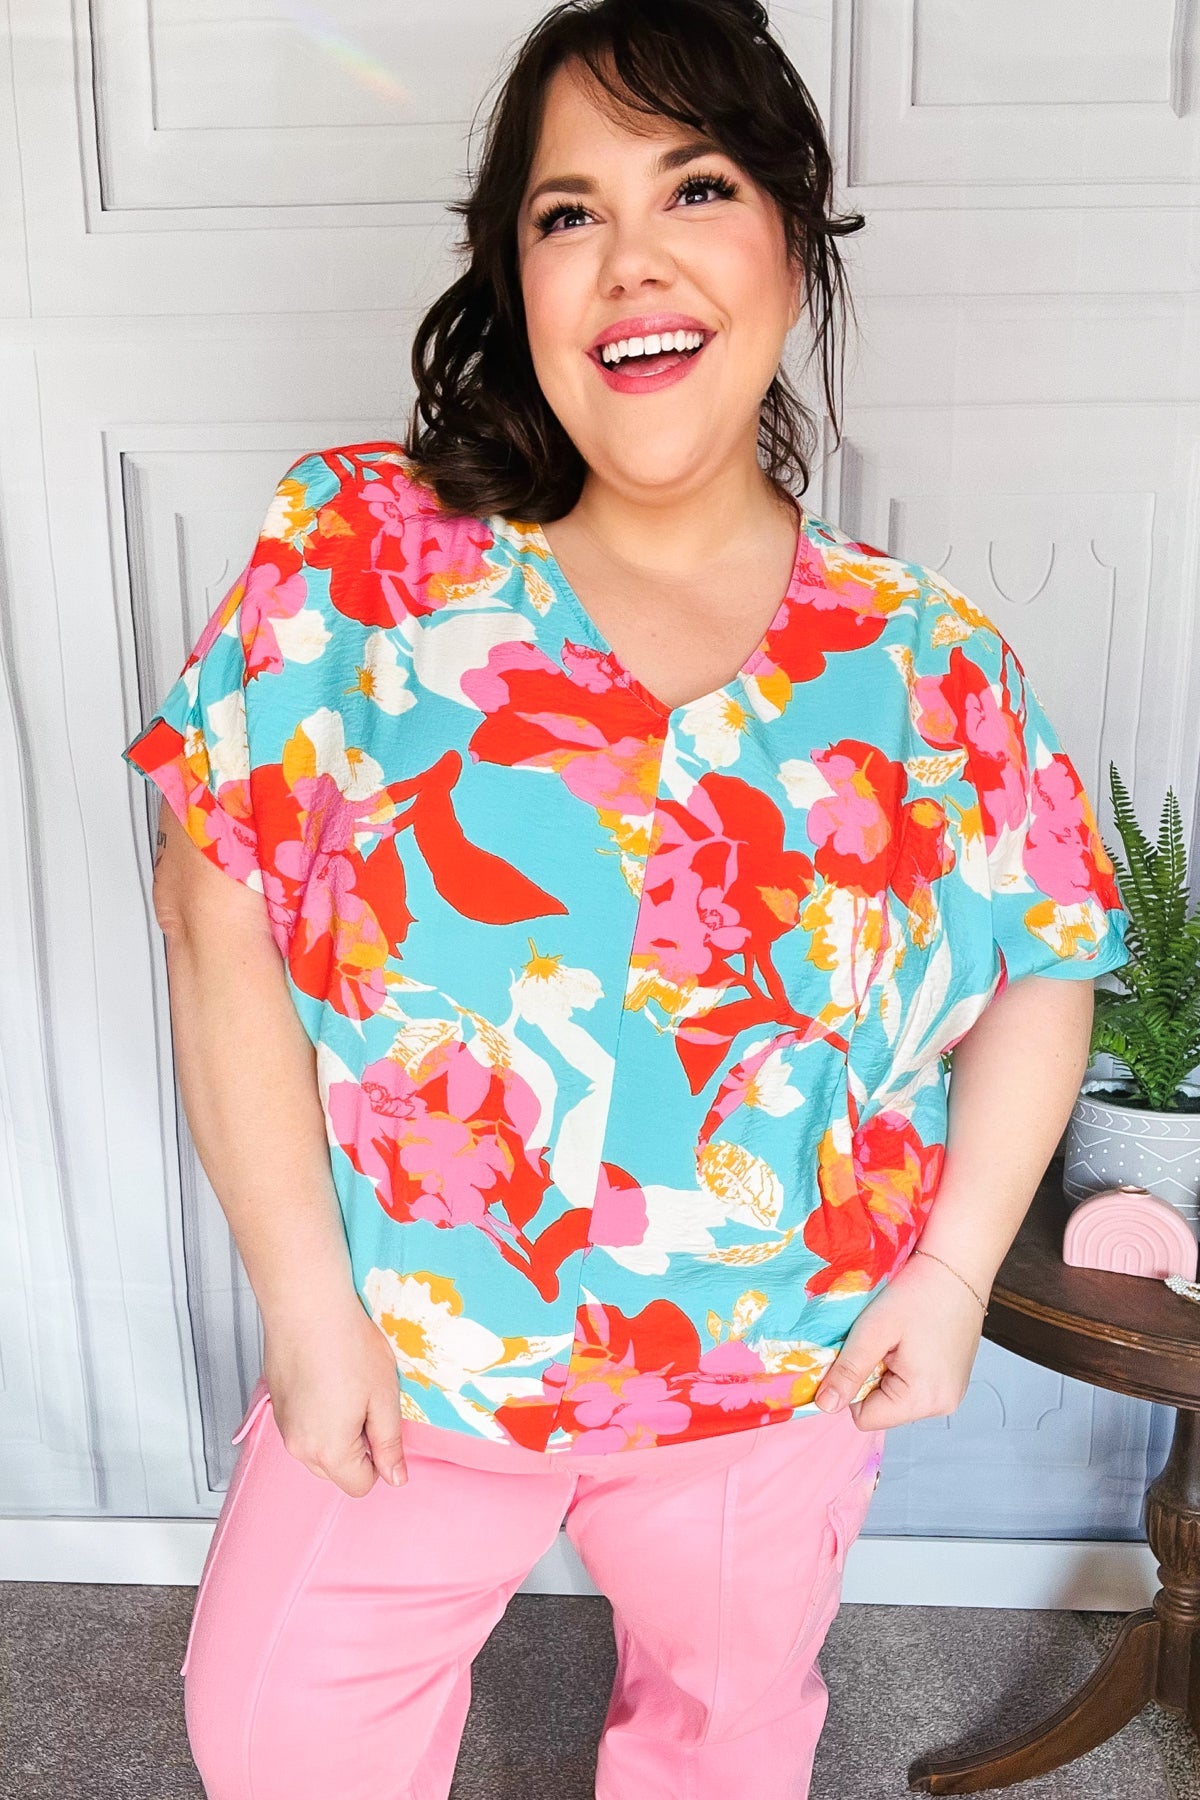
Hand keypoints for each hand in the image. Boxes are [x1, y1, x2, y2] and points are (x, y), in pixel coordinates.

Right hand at [262, 1301, 407, 1496]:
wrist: (307, 1307)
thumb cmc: (350, 1348)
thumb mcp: (384, 1397)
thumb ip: (389, 1443)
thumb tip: (395, 1478)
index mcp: (329, 1452)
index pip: (360, 1485)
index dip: (379, 1459)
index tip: (382, 1423)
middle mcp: (299, 1447)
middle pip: (336, 1471)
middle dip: (356, 1448)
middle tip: (366, 1402)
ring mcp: (282, 1426)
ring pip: (317, 1449)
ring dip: (335, 1432)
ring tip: (345, 1387)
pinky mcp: (274, 1405)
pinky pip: (301, 1427)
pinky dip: (315, 1416)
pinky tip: (326, 1379)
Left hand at [811, 1249, 988, 1429]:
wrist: (958, 1265)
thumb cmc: (918, 1292)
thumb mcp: (874, 1330)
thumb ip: (848, 1370)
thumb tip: (825, 1405)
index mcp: (923, 1399)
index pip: (865, 1418)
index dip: (853, 1385)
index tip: (863, 1351)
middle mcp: (943, 1404)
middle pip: (883, 1409)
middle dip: (873, 1376)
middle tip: (885, 1340)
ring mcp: (951, 1394)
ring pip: (897, 1397)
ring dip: (888, 1370)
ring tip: (900, 1336)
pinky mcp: (953, 1380)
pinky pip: (914, 1386)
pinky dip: (905, 1366)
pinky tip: (913, 1338)